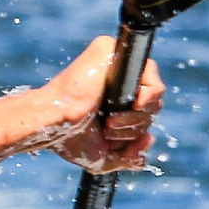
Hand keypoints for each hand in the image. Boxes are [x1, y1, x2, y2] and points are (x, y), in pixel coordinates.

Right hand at [44, 35, 164, 172]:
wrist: (53, 122)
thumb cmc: (69, 137)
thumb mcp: (105, 156)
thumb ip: (130, 156)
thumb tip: (149, 141)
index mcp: (114, 99)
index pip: (146, 112)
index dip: (138, 130)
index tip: (114, 140)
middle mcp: (115, 79)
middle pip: (153, 104)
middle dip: (136, 127)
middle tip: (107, 130)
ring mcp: (114, 63)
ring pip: (155, 91)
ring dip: (137, 117)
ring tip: (110, 122)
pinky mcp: (111, 51)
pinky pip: (149, 70)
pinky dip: (148, 95)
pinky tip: (132, 105)